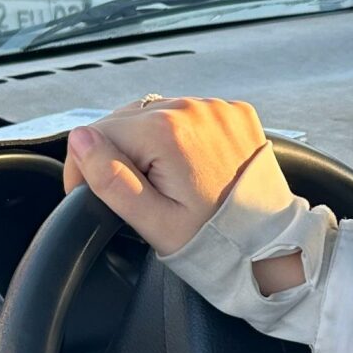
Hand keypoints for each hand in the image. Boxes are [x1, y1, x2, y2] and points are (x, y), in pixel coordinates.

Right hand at [63, 96, 295, 263]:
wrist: (273, 244)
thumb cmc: (213, 242)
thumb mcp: (153, 221)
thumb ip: (110, 179)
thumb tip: (80, 139)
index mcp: (166, 132)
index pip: (98, 132)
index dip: (85, 165)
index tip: (88, 193)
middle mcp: (192, 108)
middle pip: (126, 120)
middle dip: (120, 154)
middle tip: (135, 194)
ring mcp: (217, 108)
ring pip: (157, 114)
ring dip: (150, 143)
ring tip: (165, 183)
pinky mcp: (235, 113)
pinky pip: (190, 115)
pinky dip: (182, 137)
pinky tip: (190, 168)